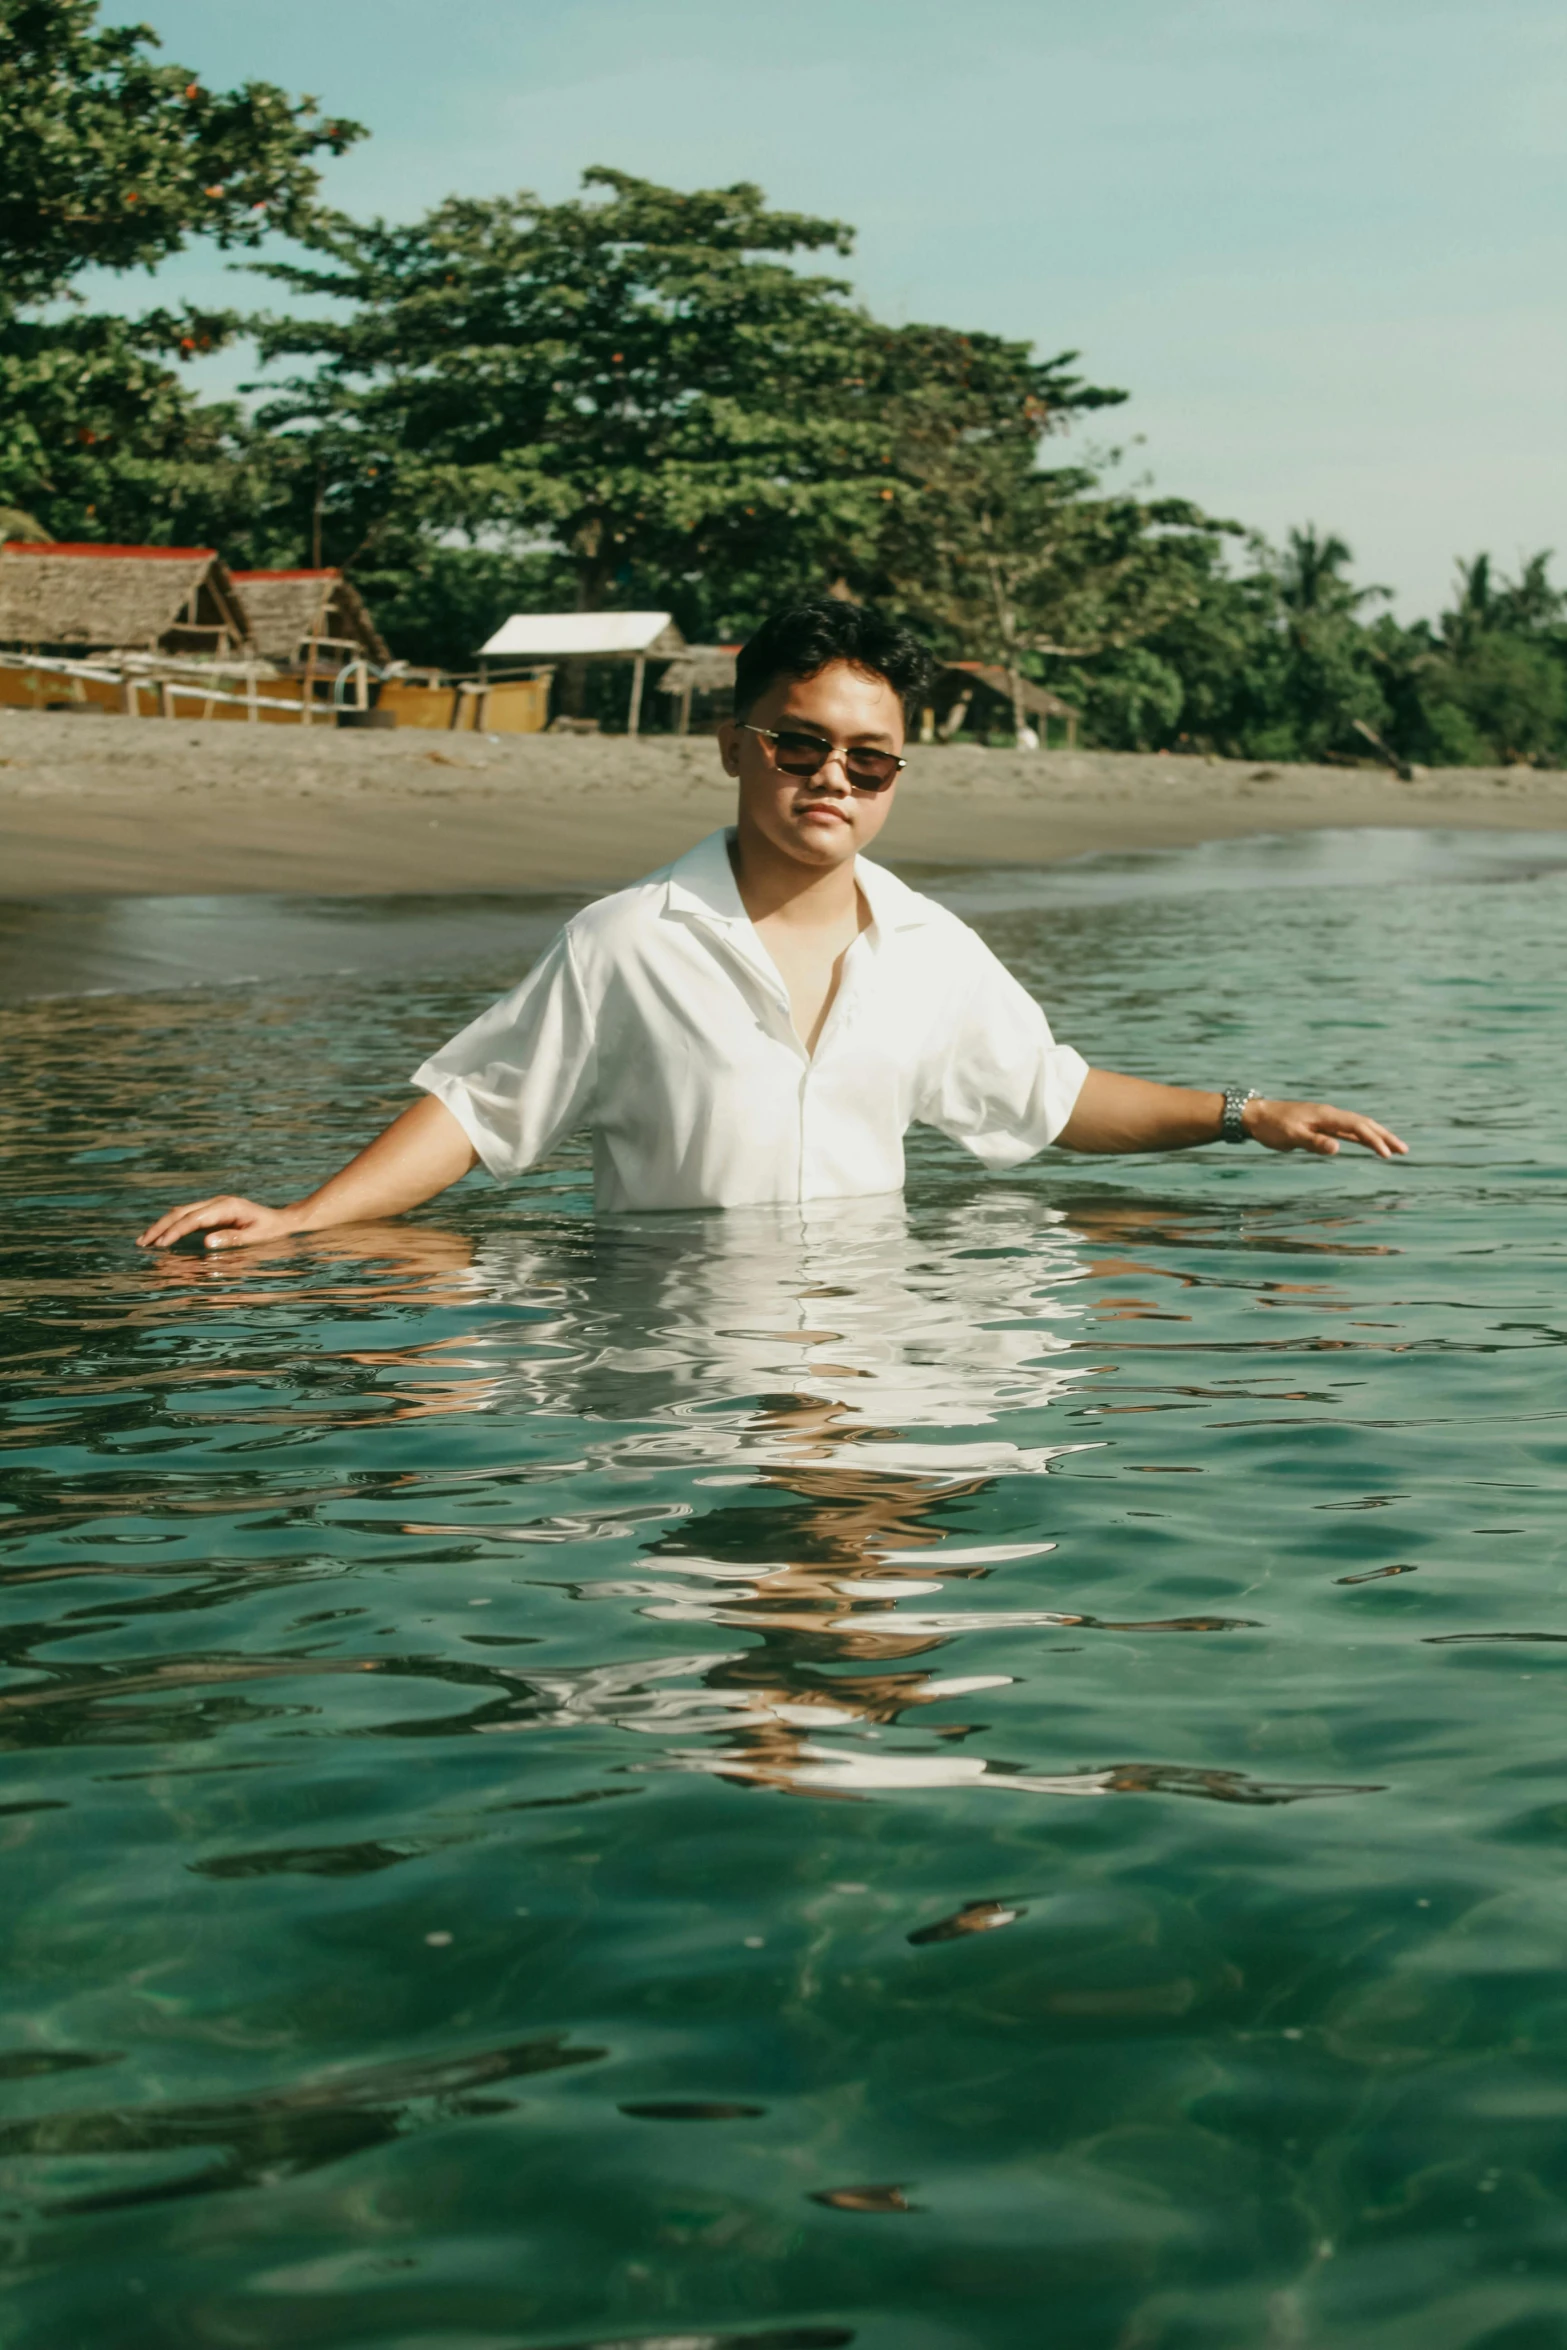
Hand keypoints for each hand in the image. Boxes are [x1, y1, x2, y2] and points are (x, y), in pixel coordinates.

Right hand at [135, 1196, 304, 1252]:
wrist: (285, 1221)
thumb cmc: (273, 1231)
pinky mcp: (213, 1211)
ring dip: (162, 1225)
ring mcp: (214, 1205)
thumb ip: (232, 1240)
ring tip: (144, 1240)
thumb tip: (206, 1242)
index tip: (160, 1244)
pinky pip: (187, 1216)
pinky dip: (172, 1225)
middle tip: (142, 1242)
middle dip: (160, 1226)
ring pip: (181, 1212)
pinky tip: (161, 1235)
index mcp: (227, 1207)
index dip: (175, 1231)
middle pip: (181, 1212)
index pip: (194, 1219)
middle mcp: (218, 1202)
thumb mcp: (257, 1238)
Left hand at [1245, 1098, 1406, 1158]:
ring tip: (1394, 1149)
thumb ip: (1314, 1143)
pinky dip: (1362, 1138)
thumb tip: (1337, 1148)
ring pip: (1358, 1127)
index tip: (1387, 1154)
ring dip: (1377, 1137)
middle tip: (1404, 1150)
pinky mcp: (1321, 1126)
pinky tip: (1369, 1144)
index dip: (1374, 1139)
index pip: (1357, 1127)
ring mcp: (1327, 1120)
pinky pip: (1347, 1131)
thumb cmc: (1272, 1127)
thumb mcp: (1291, 1136)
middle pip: (1364, 1124)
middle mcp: (1330, 1115)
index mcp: (1326, 1116)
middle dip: (1385, 1136)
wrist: (1256, 1116)